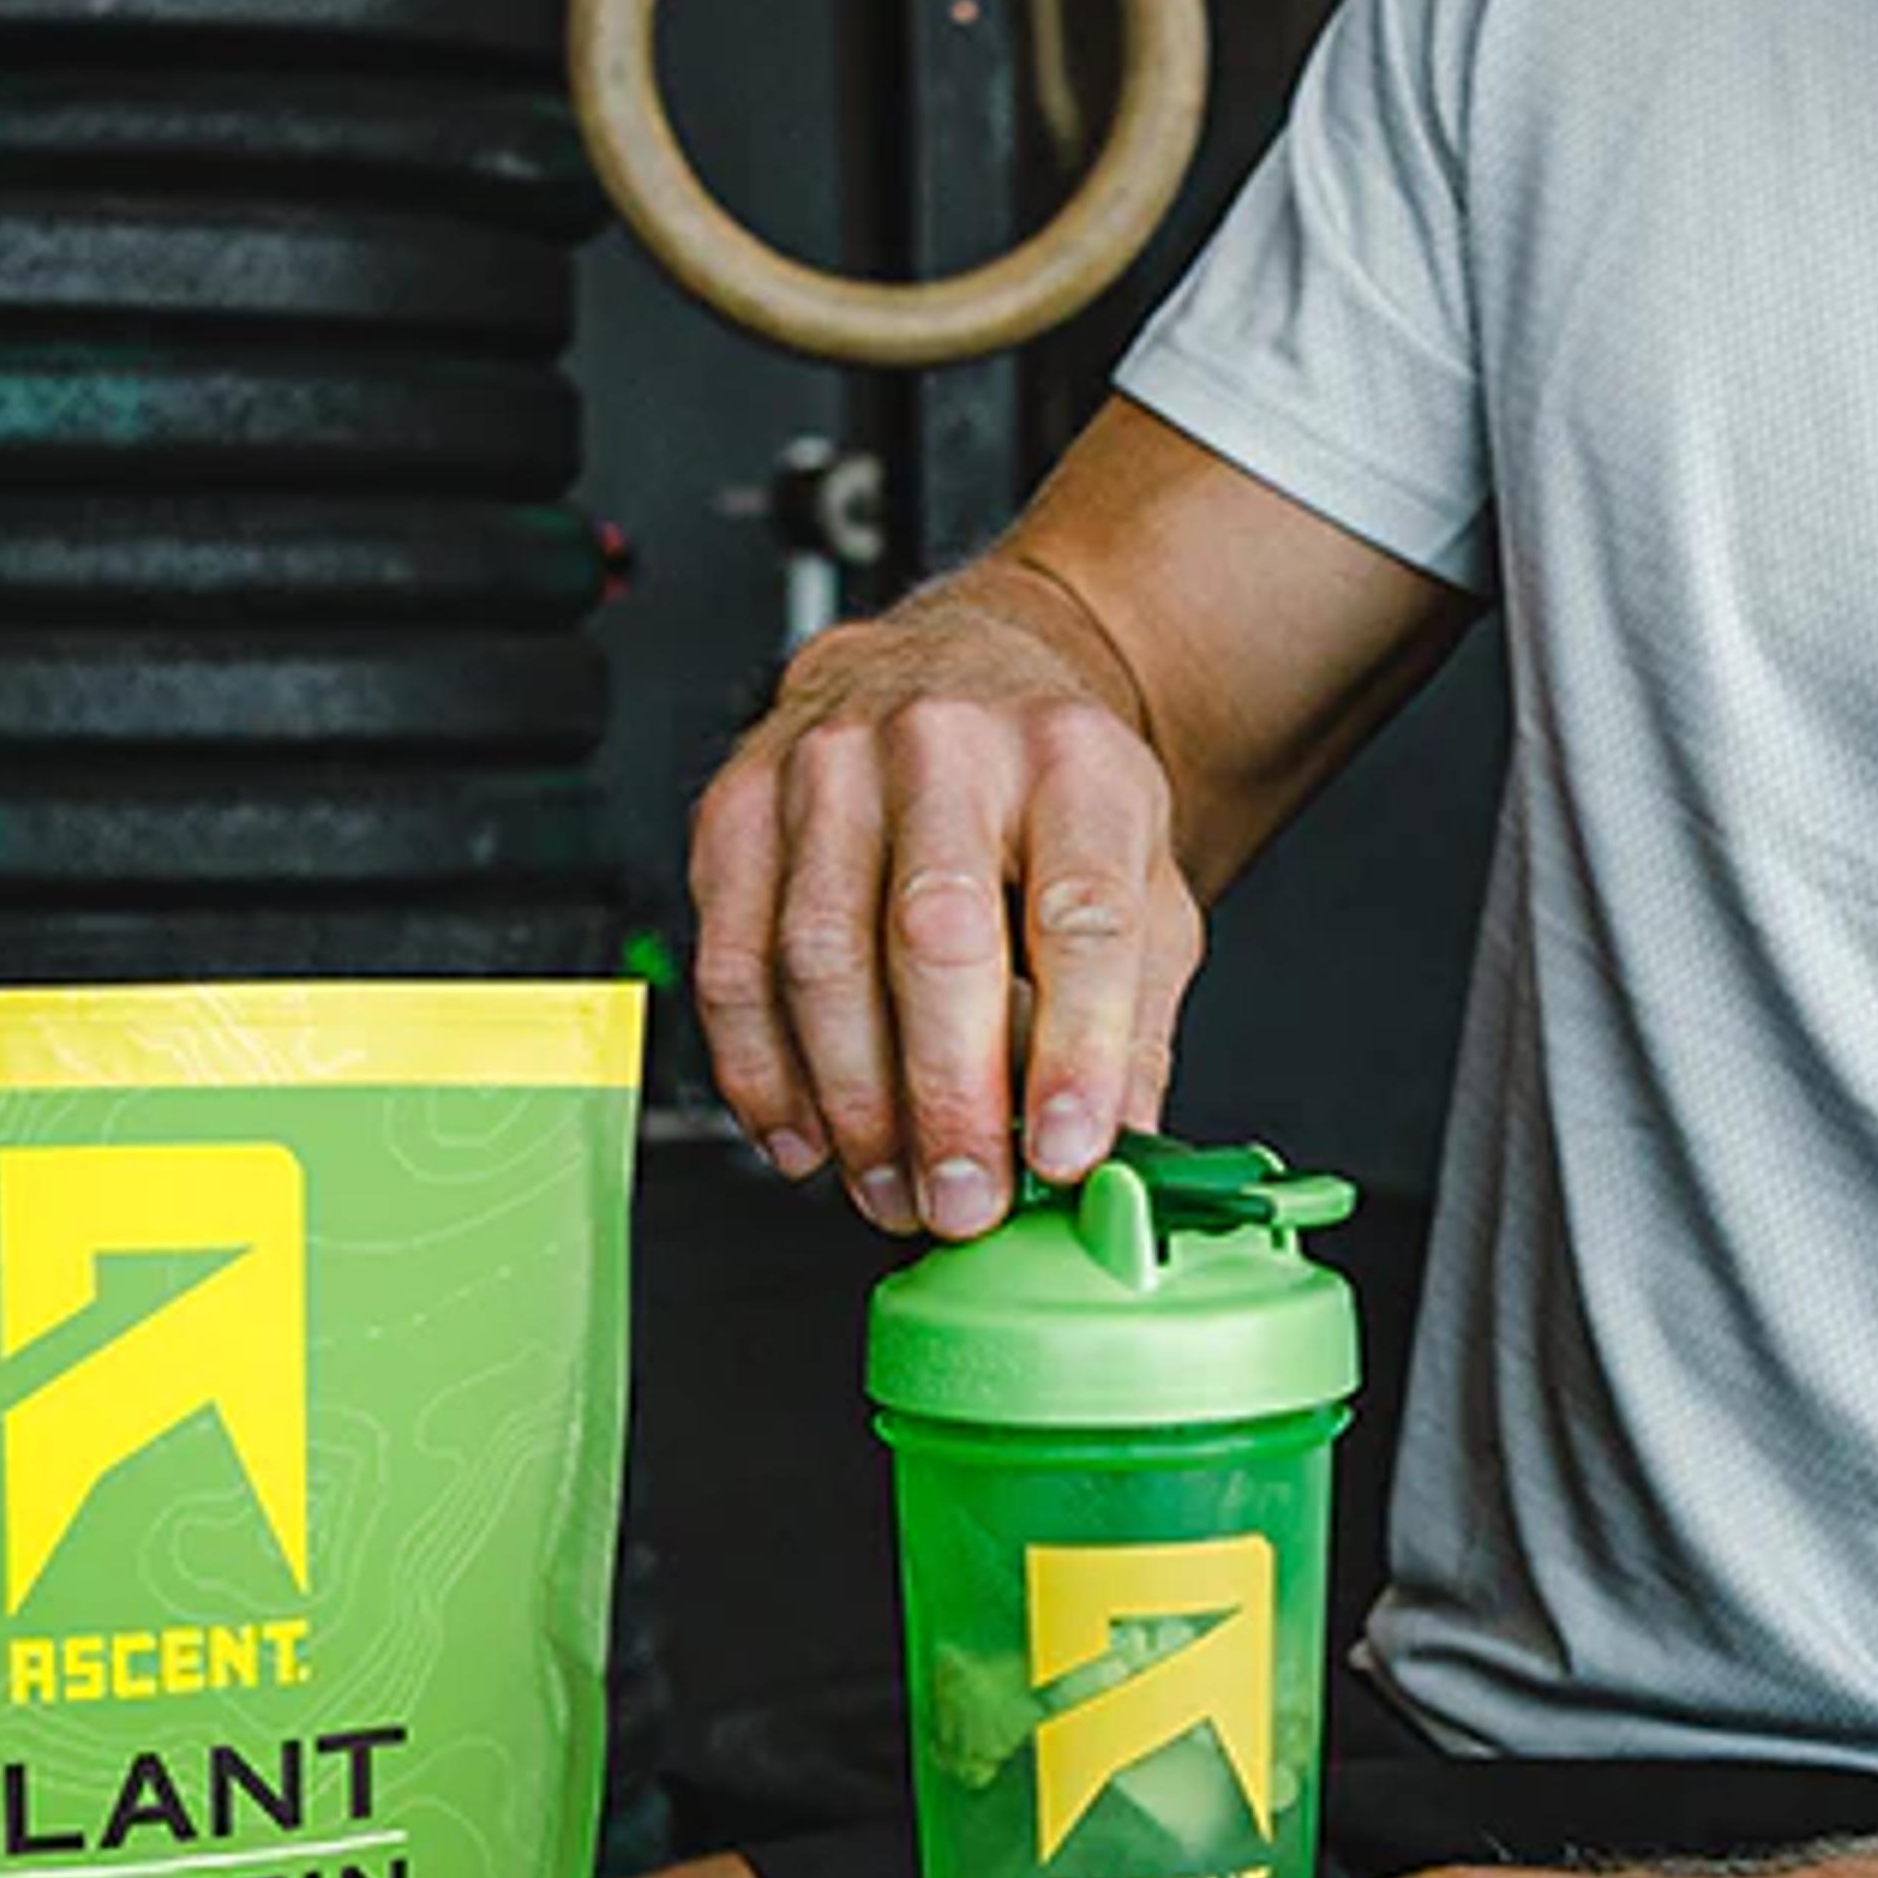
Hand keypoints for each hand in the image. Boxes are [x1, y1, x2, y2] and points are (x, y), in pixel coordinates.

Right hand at [687, 569, 1205, 1239]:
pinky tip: (807, 1139)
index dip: (1074, 1049)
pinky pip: (733, 962)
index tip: (1065, 1153)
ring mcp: (826, 768)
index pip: (1080, 916)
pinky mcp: (737, 806)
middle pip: (935, 935)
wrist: (957, 675)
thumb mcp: (1144, 886)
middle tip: (964, 1202)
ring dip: (852, 1105)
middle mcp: (945, 747)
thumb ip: (1134, 1021)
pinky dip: (763, 1074)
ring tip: (892, 1189)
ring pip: (818, 959)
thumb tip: (1119, 1151)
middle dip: (945, 1095)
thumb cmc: (1051, 797)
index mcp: (1072, 763)